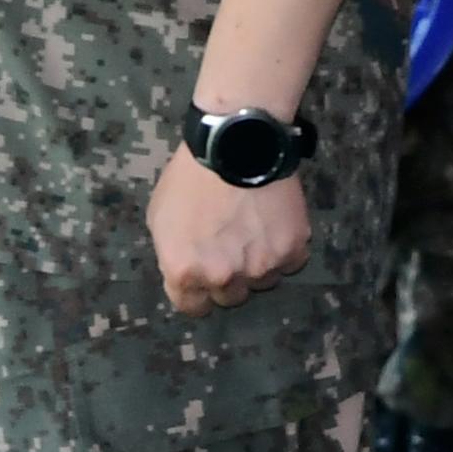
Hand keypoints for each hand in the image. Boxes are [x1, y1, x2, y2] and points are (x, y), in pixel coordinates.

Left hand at [148, 144, 310, 316]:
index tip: (205, 273)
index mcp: (185, 273)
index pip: (194, 307)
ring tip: (257, 233)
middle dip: (230, 278)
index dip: (199, 290)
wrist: (236, 144)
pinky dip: (286, 249)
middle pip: (231, 297)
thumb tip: (188, 267)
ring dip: (260, 264)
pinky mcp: (292, 247)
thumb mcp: (160, 218)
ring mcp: (261, 265)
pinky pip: (292, 262)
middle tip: (232, 248)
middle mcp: (223, 277)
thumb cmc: (190, 178)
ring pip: (264, 281)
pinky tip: (278, 227)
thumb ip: (173, 254)